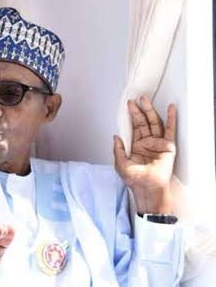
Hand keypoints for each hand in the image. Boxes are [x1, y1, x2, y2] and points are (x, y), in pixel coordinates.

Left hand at [114, 96, 176, 213]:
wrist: (147, 187)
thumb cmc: (135, 179)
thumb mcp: (120, 164)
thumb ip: (118, 149)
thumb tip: (116, 136)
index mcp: (136, 146)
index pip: (134, 127)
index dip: (131, 116)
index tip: (128, 106)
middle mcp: (147, 143)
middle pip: (144, 122)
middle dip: (139, 110)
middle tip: (136, 99)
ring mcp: (157, 143)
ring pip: (154, 123)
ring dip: (151, 111)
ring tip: (146, 100)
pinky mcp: (167, 146)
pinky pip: (169, 129)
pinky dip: (171, 118)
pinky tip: (170, 109)